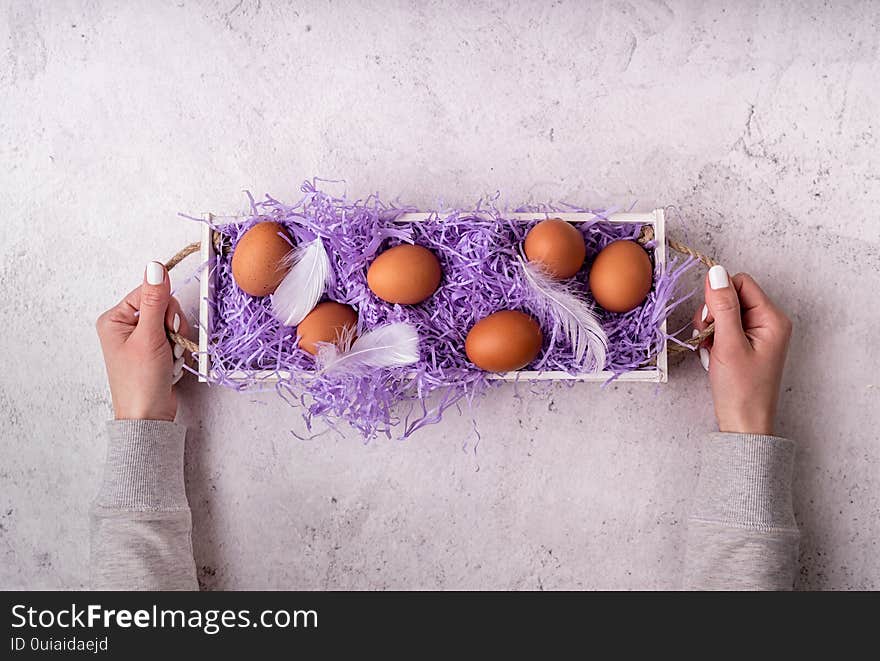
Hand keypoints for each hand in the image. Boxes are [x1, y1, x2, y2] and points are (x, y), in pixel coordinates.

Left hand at [96, 262, 191, 420]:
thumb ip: (156, 300)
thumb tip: (155, 267)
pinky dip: (178, 351)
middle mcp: (125, 326)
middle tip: (168, 346)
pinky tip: (169, 364)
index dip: (166, 308)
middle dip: (173, 328)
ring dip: (178, 341)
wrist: (149, 417)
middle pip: (164, 308)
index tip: (167, 328)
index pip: (149, 292)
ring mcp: (140, 339)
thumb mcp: (149, 336)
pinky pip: (175, 339)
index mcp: (115, 319)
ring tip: (168, 359)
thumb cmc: (141, 381)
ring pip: (173, 324)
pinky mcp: (153, 351)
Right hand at [692, 265, 791, 435]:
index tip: (711, 322)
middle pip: (731, 296)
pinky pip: (724, 328)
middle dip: (713, 315)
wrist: (743, 423)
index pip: (740, 283)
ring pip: (723, 312)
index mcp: (772, 318)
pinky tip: (713, 356)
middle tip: (710, 339)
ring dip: (710, 328)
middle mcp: (768, 322)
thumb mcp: (728, 344)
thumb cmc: (741, 389)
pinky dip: (713, 339)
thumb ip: (722, 306)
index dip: (719, 297)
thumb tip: (716, 273)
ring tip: (711, 350)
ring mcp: (757, 333)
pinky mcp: (746, 344)